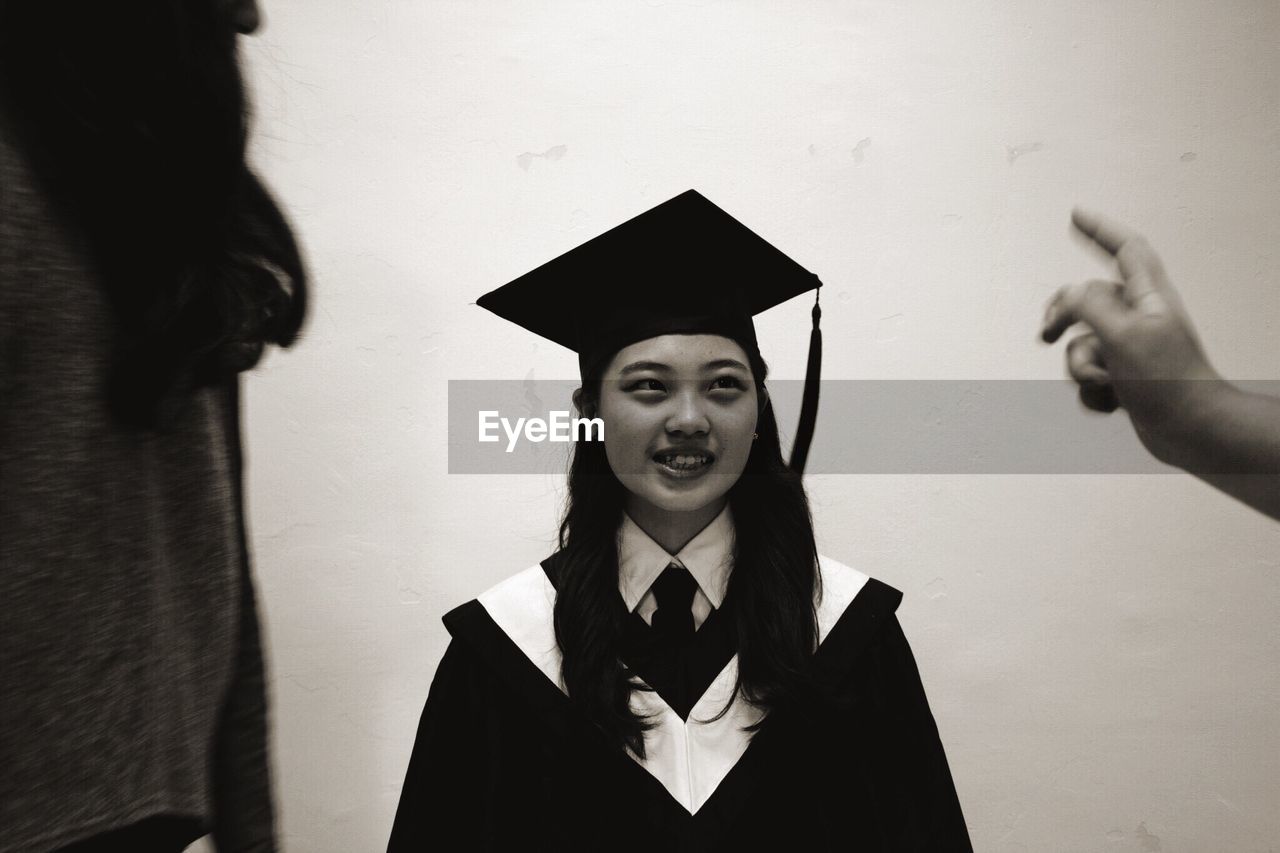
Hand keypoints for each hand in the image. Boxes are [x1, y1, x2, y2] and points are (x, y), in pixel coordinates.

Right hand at [1040, 208, 1225, 463]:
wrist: (1190, 430)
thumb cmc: (1170, 383)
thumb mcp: (1124, 334)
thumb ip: (1090, 305)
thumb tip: (1069, 295)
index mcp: (1148, 297)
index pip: (1125, 248)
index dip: (1100, 229)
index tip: (1076, 215)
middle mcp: (1139, 318)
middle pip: (1087, 299)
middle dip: (1063, 318)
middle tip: (1048, 333)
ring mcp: (1131, 348)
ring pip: (1082, 343)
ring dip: (1080, 366)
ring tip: (1102, 381)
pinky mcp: (1125, 376)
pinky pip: (1089, 374)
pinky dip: (1091, 389)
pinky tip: (1111, 400)